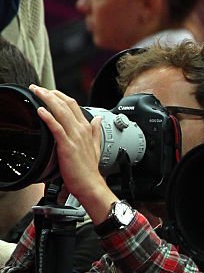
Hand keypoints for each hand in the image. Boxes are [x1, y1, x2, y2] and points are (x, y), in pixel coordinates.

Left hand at [30, 85, 112, 213]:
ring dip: (48, 100)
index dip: (61, 96)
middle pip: (66, 105)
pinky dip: (48, 117)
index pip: (73, 105)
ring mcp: (74, 137)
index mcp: (86, 129)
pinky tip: (40, 110)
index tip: (49, 91)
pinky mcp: (67, 146)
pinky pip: (56, 128)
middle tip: (37, 88)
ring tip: (37, 92)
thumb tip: (97, 119)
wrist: (90, 184)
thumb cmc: (89, 170)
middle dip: (50, 93)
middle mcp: (81, 130)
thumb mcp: (95, 146)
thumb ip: (95, 131)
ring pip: (61, 112)